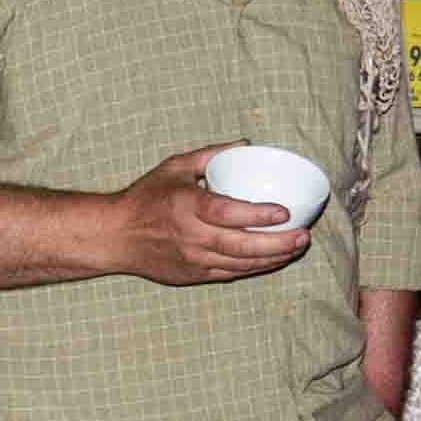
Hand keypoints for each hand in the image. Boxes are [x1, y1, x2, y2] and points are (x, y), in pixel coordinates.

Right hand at [105, 144, 316, 285]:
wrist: (116, 236)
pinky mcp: (193, 275)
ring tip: (297, 247)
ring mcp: (193, 259)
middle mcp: (191, 236)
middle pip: (241, 245)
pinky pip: (231, 274)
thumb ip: (211, 155)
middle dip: (277, 243)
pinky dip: (255, 269)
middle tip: (304, 235)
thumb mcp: (175, 167)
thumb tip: (246, 144)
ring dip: (272, 258)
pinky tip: (274, 260)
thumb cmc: (146, 197)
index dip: (258, 215)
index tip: (285, 212)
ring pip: (240, 264)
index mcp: (187, 206)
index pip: (227, 213)